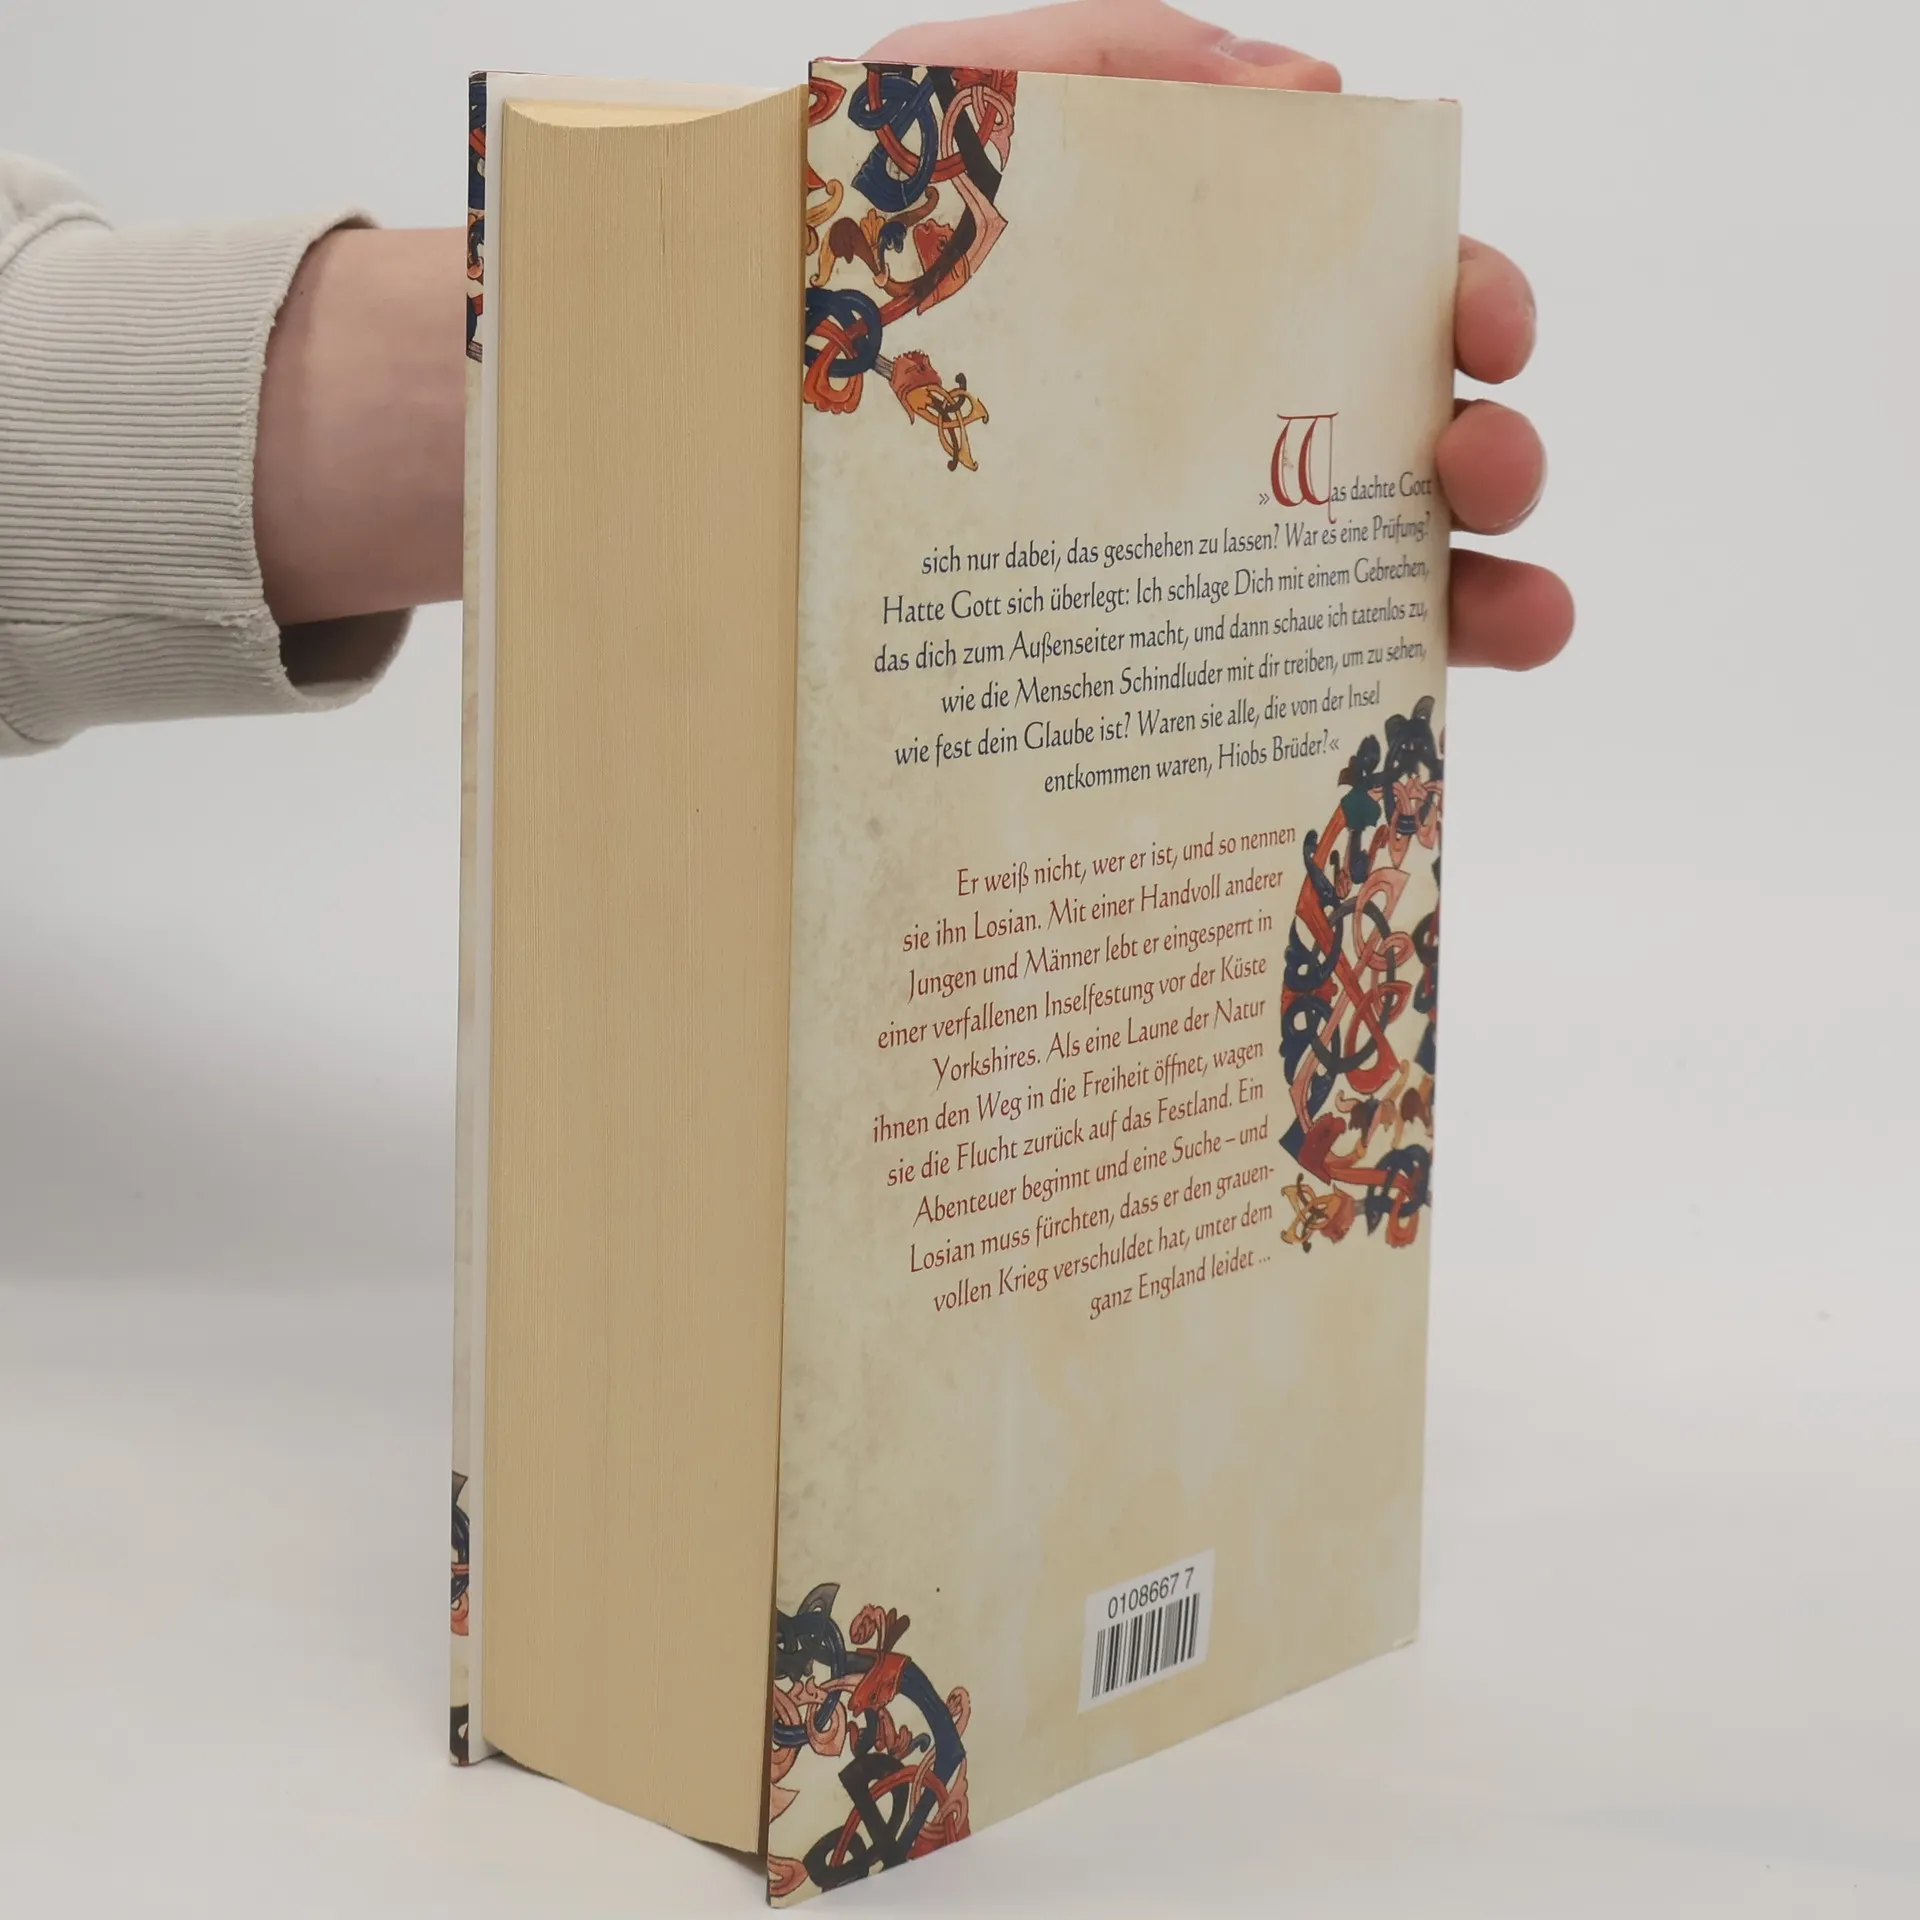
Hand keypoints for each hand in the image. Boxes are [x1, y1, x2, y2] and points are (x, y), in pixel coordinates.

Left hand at [867, 0, 1572, 669]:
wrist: (676, 435)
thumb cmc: (807, 266)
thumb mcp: (934, 108)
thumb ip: (1105, 60)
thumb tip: (1312, 86)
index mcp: (1193, 315)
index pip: (1368, 298)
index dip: (1460, 298)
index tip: (1479, 323)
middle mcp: (1210, 440)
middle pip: (1405, 443)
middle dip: (1492, 446)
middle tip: (1477, 462)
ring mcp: (1185, 563)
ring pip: (1383, 581)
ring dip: (1491, 587)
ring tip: (1522, 614)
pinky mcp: (1137, 673)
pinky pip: (1284, 697)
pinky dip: (1383, 702)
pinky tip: (1423, 714)